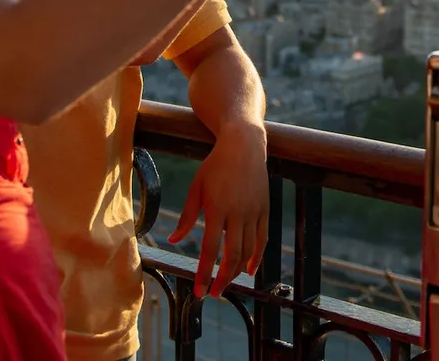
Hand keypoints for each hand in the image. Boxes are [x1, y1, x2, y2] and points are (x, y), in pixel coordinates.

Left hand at [167, 123, 268, 297]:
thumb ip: (187, 216)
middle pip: (232, 256)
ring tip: (228, 282)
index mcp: (217, 208)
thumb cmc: (215, 165)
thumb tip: (173, 240)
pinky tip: (250, 269)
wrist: (244, 145)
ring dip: (238, 271)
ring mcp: (253, 211)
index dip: (204, 274)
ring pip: (248, 250)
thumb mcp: (196, 187)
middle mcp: (237, 213)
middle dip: (223, 279)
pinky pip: (262, 239)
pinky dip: (257, 256)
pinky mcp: (264, 208)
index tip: (199, 292)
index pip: (210, 250)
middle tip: (215, 294)